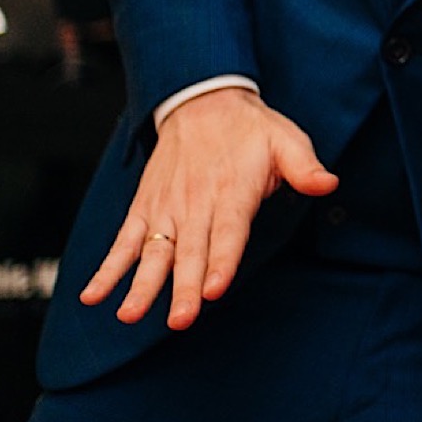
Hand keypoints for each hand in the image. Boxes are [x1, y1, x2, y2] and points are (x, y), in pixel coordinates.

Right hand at [80, 87, 336, 328]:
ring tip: (128, 314)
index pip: (228, 233)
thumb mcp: (286, 140)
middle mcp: (196, 203)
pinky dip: (108, 267)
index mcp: (233, 191)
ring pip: (153, 251)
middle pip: (190, 251)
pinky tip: (94, 294)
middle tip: (179, 320)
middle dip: (183, 288)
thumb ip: (305, 166)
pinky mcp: (146, 208)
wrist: (202, 101)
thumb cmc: (249, 128)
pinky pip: (124, 240)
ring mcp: (167, 208)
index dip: (222, 262)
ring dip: (141, 284)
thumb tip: (328, 183)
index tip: (214, 289)